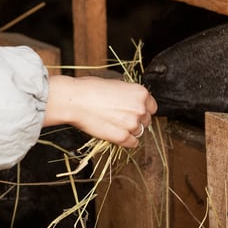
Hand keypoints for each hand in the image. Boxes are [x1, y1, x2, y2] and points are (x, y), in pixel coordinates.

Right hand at [43, 74, 157, 148]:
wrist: (75, 100)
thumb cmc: (90, 89)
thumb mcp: (115, 84)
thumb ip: (128, 95)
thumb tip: (130, 102)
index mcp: (140, 93)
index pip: (152, 107)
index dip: (142, 110)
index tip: (135, 112)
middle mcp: (140, 108)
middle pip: (146, 120)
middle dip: (136, 120)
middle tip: (122, 119)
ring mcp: (132, 124)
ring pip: (139, 132)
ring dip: (130, 131)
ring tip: (115, 126)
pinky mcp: (122, 137)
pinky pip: (133, 143)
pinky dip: (127, 141)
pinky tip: (117, 135)